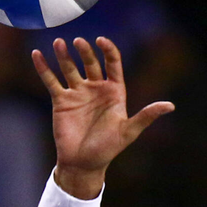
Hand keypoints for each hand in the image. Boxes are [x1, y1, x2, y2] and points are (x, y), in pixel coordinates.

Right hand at [33, 36, 173, 198]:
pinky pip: (51, 80)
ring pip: (70, 68)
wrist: (83, 165)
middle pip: (90, 62)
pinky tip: (36, 54)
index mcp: (114, 92)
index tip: (101, 41)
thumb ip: (146, 116)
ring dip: (63, 55)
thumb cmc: (107, 150)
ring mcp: (77, 93)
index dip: (108, 50)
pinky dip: (43, 68)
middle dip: (84, 51)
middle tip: (78, 42)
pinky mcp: (61, 100)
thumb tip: (170, 106)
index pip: (112, 63)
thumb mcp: (129, 132)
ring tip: (59, 43)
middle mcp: (96, 88)